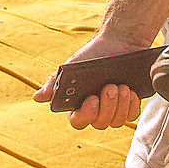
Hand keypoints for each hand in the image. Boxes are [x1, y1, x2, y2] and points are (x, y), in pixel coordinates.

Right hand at [36, 30, 150, 128]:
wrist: (119, 44)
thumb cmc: (92, 55)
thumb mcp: (71, 68)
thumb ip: (54, 84)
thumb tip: (37, 98)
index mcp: (78, 103)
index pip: (77, 120)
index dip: (85, 115)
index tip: (92, 99)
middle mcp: (96, 110)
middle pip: (99, 123)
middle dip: (107, 107)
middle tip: (111, 87)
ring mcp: (113, 109)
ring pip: (116, 122)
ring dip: (120, 105)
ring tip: (122, 86)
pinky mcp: (129, 106)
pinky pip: (131, 116)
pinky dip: (131, 105)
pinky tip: (131, 91)